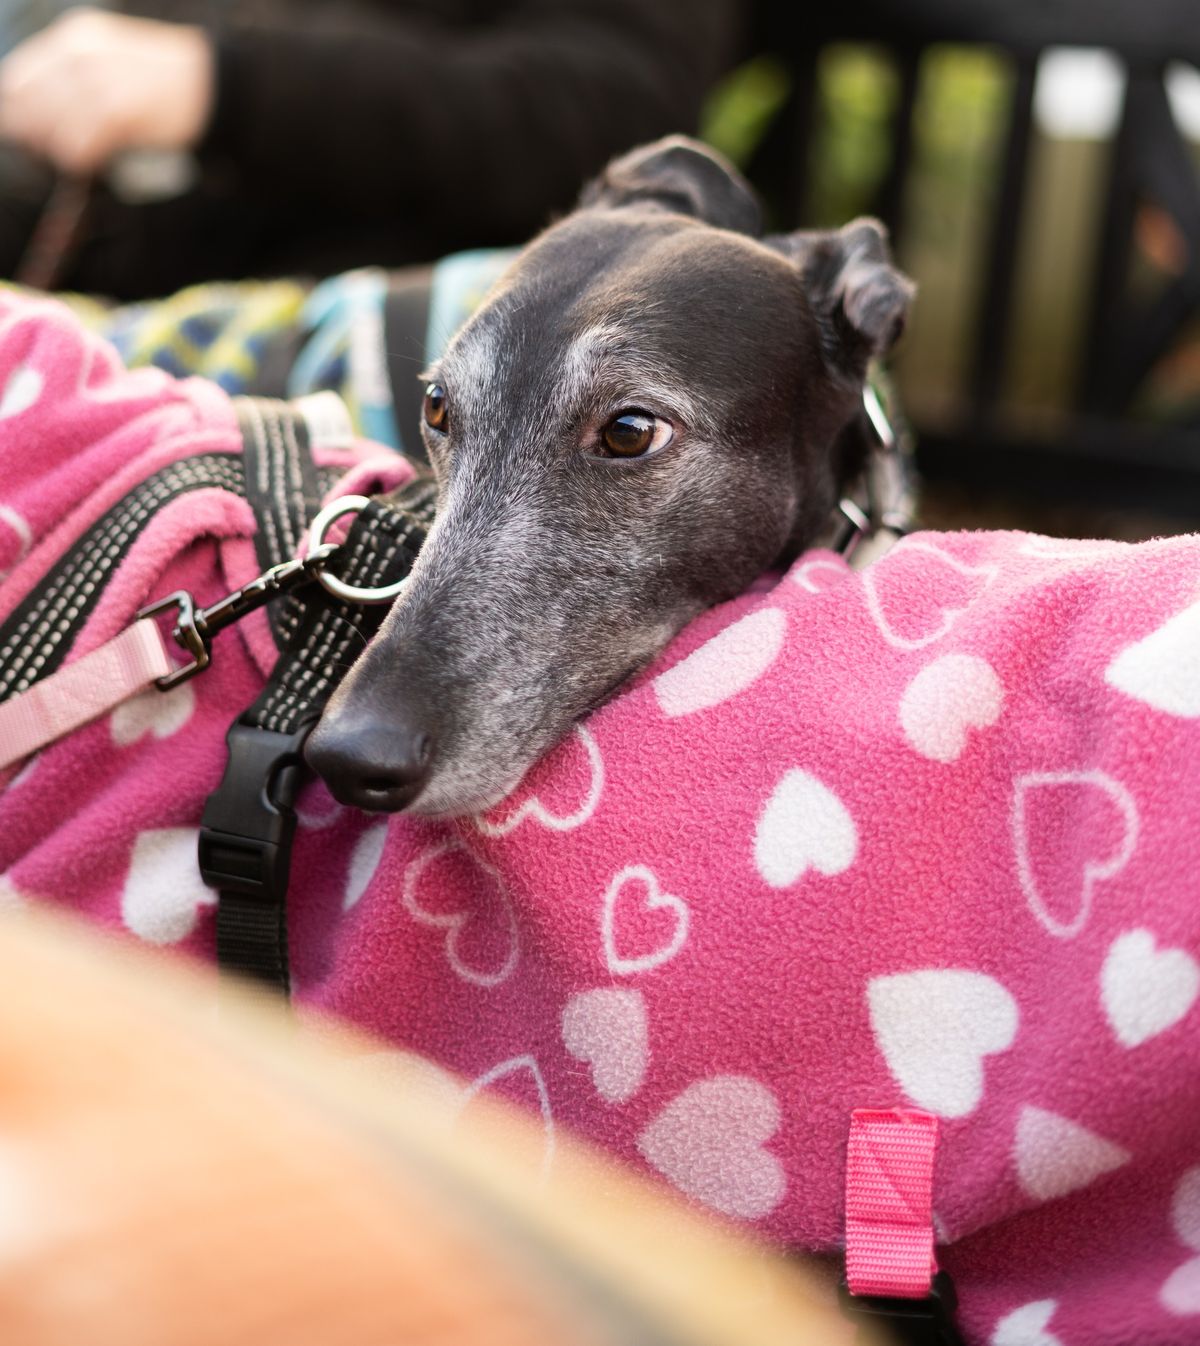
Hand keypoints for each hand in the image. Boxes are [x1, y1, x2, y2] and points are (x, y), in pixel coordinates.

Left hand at [0, 8, 212, 174]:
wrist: (214, 86)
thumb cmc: (166, 82)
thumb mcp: (112, 61)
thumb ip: (75, 77)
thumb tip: (38, 114)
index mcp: (74, 38)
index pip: (17, 78)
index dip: (17, 111)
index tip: (27, 135)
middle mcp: (79, 54)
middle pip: (27, 105)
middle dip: (33, 134)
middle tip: (50, 153)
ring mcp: (97, 82)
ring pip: (48, 128)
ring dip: (56, 150)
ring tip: (77, 157)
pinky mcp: (118, 111)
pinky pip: (77, 146)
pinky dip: (79, 160)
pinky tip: (92, 162)